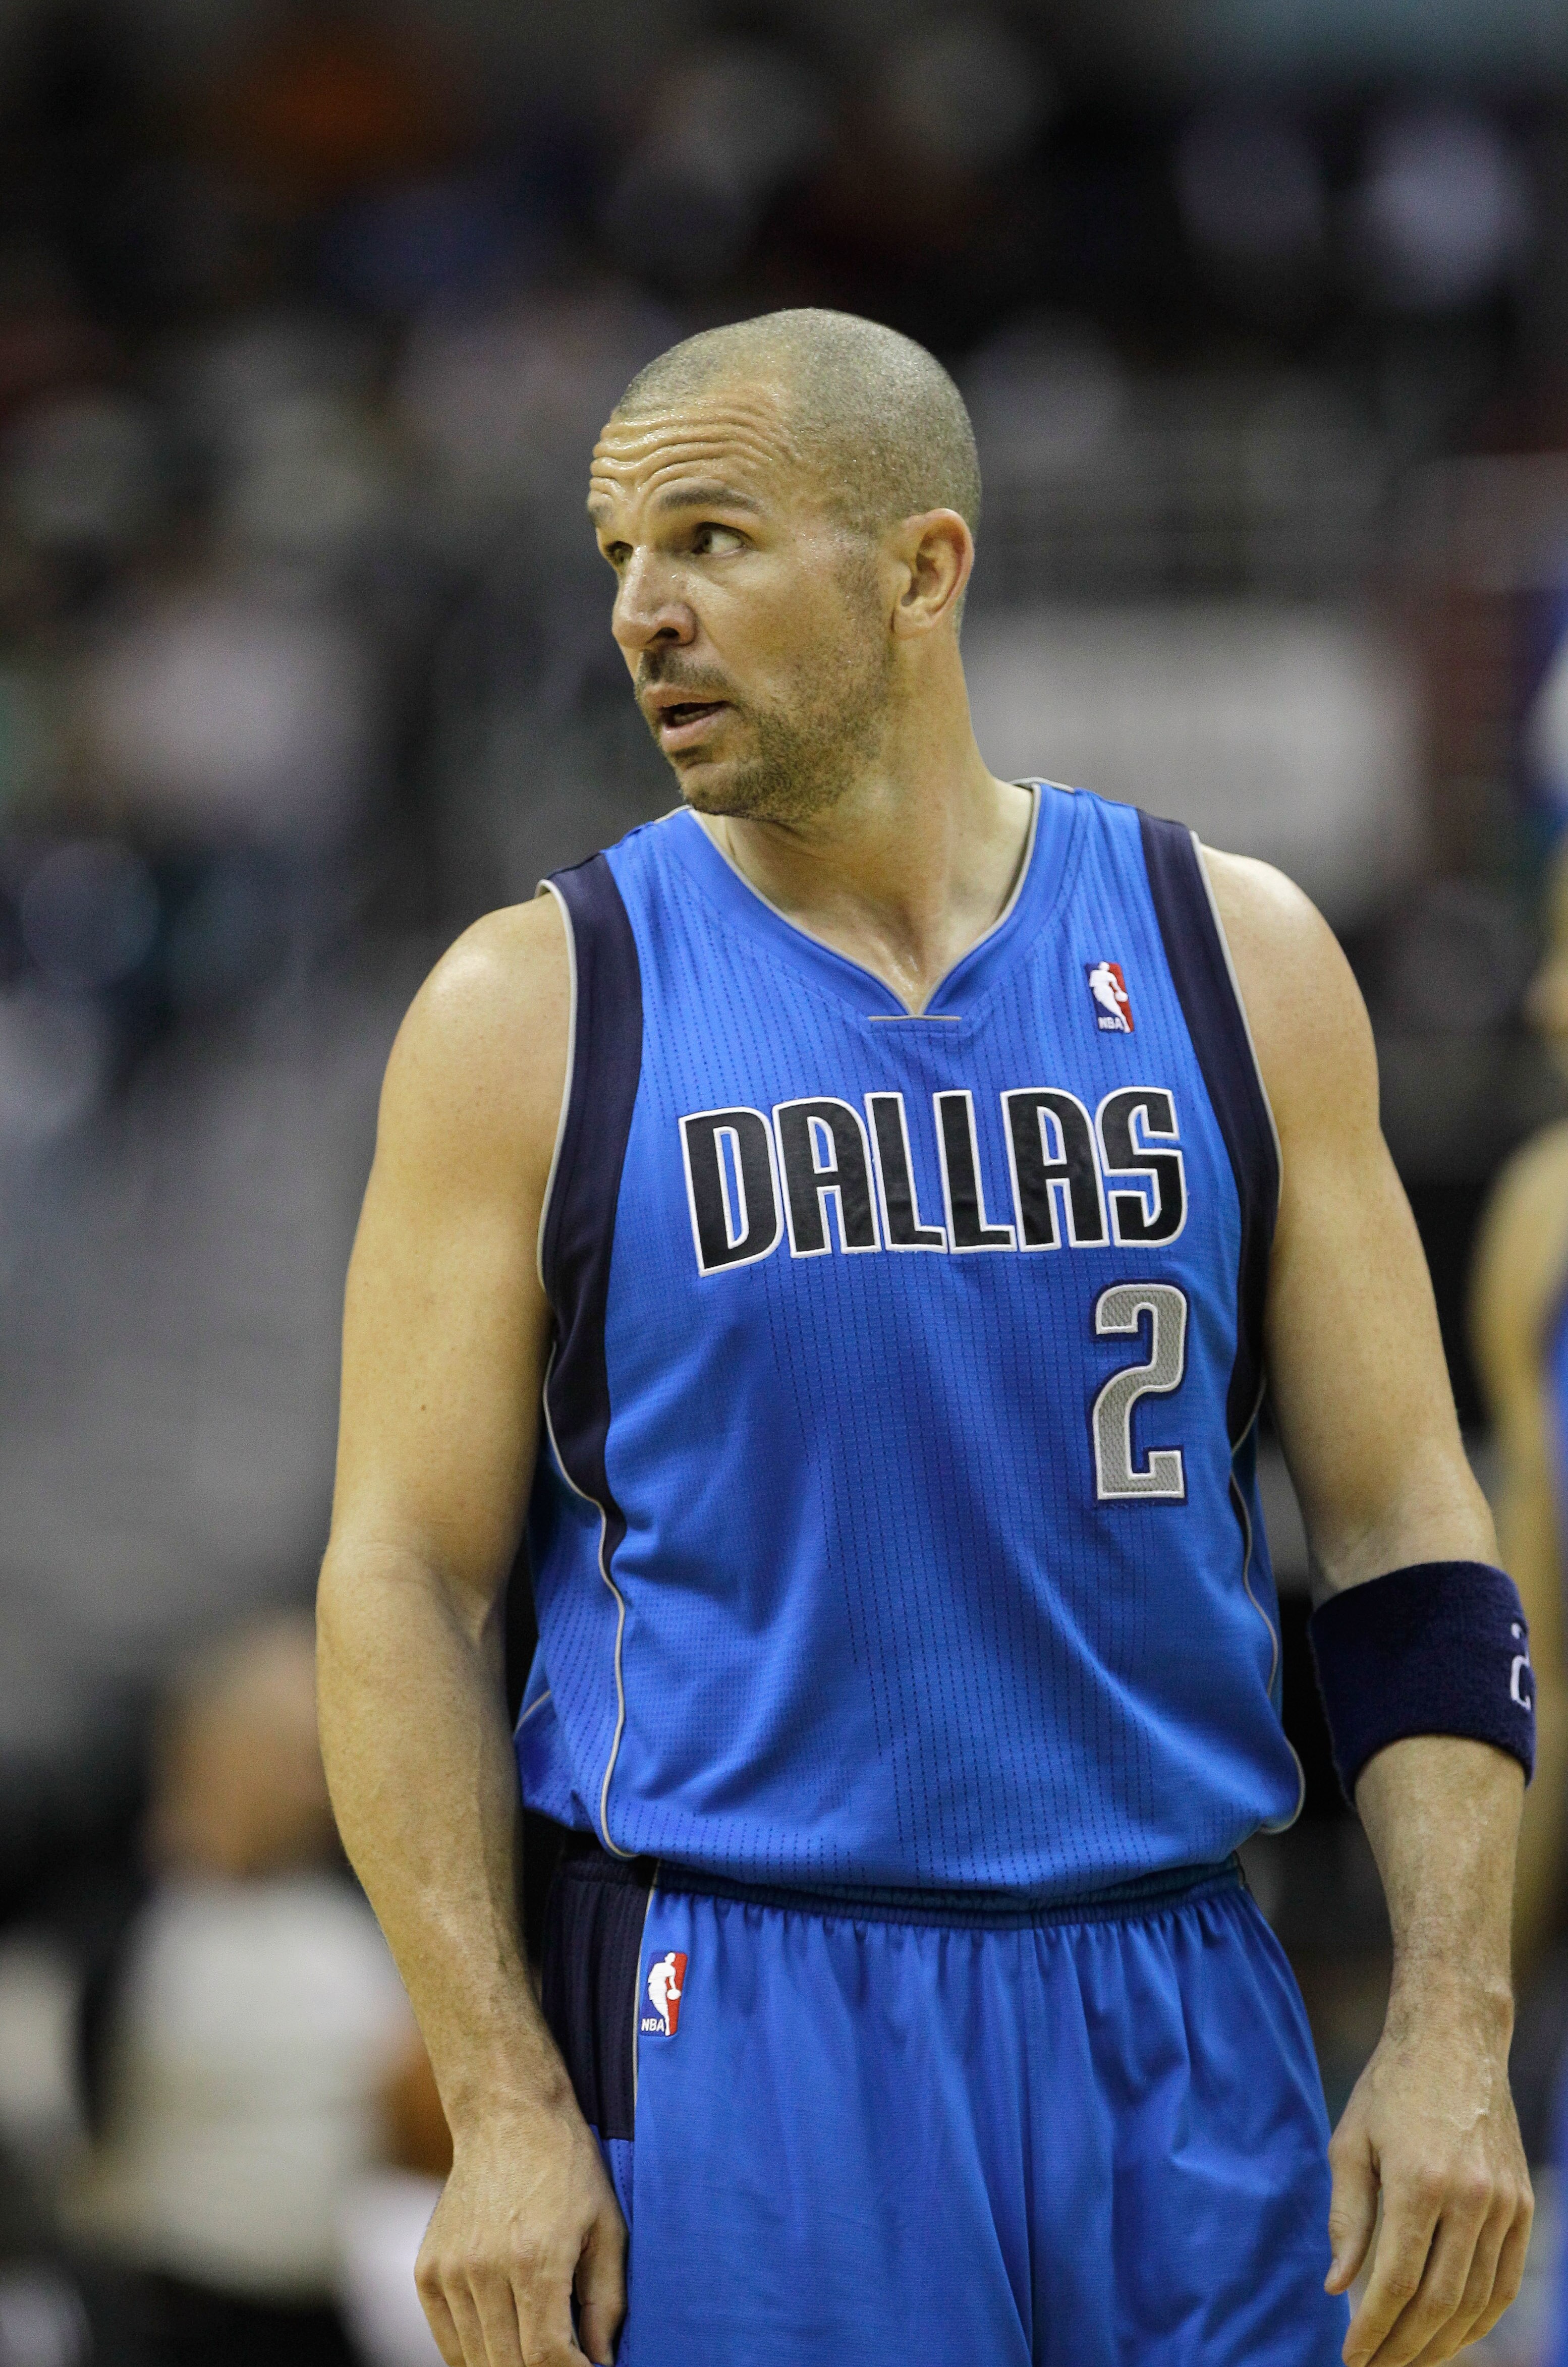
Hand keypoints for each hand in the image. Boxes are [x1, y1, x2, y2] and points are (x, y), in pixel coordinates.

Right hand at [416, 2089, 625, 2365]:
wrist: (506, 2117)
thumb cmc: (566, 2169)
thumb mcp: (606, 2227)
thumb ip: (606, 2303)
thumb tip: (602, 2364)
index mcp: (535, 2259)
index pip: (547, 2358)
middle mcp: (485, 2269)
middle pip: (510, 2366)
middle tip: (565, 2358)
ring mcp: (450, 2271)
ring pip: (477, 2360)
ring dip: (509, 2364)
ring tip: (538, 2348)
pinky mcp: (428, 2271)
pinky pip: (449, 2341)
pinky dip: (476, 2353)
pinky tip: (504, 2338)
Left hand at [1325, 1999, 1531, 2365]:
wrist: (1453, 2038)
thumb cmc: (1390, 2087)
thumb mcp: (1350, 2142)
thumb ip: (1346, 2217)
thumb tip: (1337, 2287)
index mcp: (1419, 2181)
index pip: (1398, 2281)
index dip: (1374, 2328)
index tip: (1352, 2359)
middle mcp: (1469, 2197)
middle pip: (1440, 2301)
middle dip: (1405, 2346)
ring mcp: (1504, 2202)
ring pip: (1478, 2299)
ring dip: (1444, 2342)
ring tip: (1410, 2360)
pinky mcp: (1523, 2202)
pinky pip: (1506, 2279)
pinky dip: (1481, 2316)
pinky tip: (1455, 2334)